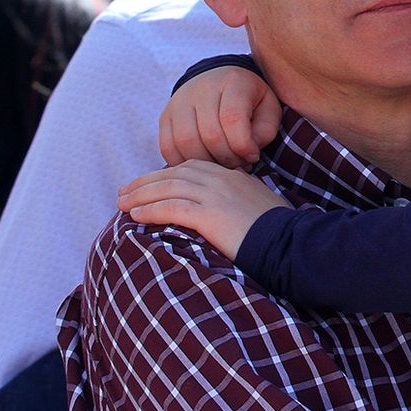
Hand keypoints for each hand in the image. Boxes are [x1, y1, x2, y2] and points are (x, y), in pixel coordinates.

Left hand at [118, 159, 288, 259]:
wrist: (290, 242)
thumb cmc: (279, 232)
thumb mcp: (260, 208)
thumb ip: (240, 203)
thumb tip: (226, 213)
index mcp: (235, 177)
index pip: (193, 167)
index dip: (166, 174)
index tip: (149, 183)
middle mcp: (223, 180)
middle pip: (175, 173)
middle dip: (146, 181)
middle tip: (124, 191)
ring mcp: (215, 195)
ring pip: (169, 188)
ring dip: (141, 195)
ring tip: (121, 203)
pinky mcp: (209, 214)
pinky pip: (172, 208)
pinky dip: (150, 210)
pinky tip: (135, 217)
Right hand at [160, 66, 280, 167]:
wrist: (221, 80)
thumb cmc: (250, 100)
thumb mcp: (269, 109)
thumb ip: (264, 132)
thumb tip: (246, 153)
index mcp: (233, 82)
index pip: (232, 118)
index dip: (243, 145)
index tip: (253, 156)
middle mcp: (202, 89)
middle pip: (209, 134)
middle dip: (227, 158)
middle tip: (238, 165)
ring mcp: (179, 102)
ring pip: (185, 142)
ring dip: (205, 164)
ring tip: (222, 166)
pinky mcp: (165, 116)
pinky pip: (167, 147)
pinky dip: (184, 163)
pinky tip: (202, 166)